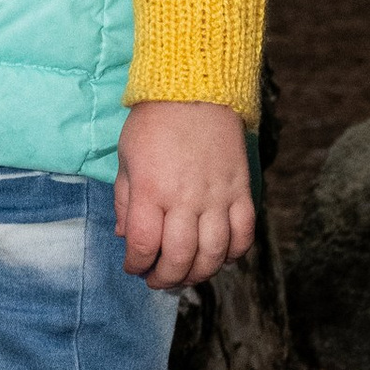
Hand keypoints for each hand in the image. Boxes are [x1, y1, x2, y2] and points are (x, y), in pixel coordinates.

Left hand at [114, 100, 253, 286]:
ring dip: (199, 274)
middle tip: (157, 279)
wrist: (196, 89)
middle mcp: (185, 199)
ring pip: (213, 254)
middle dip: (165, 278)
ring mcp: (217, 197)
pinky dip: (234, 254)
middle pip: (178, 257)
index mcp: (150, 190)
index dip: (136, 264)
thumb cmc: (154, 122)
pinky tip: (220, 257)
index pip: (143, 244)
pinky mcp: (241, 191)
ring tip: (186, 274)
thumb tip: (124, 237)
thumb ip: (125, 200)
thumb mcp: (127, 157)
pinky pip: (244, 234)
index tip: (133, 267)